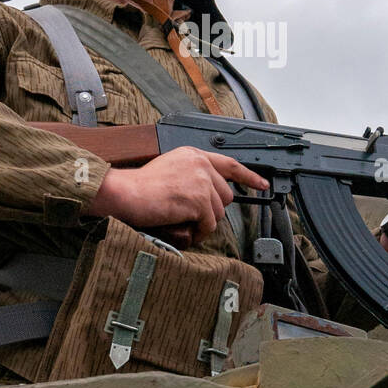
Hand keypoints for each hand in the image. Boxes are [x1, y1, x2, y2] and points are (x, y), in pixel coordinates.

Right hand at [83, 147, 268, 247]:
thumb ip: (192, 175)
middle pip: (225, 195)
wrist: (126, 193)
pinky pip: (208, 224)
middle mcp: (201, 164)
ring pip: (218, 212)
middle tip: (193, 217)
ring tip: (183, 222)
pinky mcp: (198, 200)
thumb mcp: (170, 169)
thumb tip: (209, 195)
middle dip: (212, 210)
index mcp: (194, 155)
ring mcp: (201, 181)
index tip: (262, 184)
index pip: (230, 164)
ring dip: (203, 222)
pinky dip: (198, 231)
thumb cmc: (140, 187)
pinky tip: (184, 228)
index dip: (249, 176)